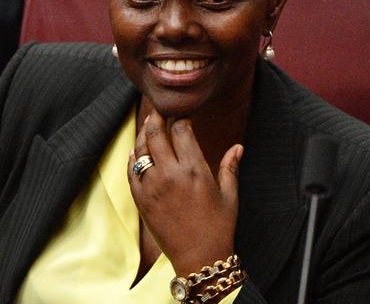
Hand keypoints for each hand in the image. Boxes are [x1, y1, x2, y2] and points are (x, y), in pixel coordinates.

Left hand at [127, 109, 243, 275]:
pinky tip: (136, 153)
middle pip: (155, 134)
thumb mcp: (229, 195)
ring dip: (143, 135)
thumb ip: (230, 167)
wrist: (199, 258)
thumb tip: (238, 146)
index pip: (180, 131)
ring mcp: (152, 187)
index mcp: (195, 170)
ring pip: (140, 150)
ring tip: (148, 128)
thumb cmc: (218, 226)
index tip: (181, 116)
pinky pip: (131, 172)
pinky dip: (132, 159)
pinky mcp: (141, 200)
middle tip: (158, 111)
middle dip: (156, 118)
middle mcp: (170, 174)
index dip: (180, 119)